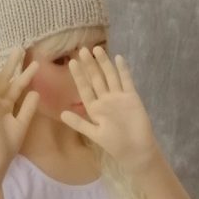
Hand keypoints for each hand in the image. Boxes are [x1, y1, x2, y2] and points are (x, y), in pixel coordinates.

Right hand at [0, 47, 40, 167]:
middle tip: (18, 48)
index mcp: (6, 104)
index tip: (37, 63)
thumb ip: (28, 108)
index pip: (17, 86)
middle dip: (10, 64)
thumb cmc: (9, 144)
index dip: (26, 75)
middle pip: (3, 79)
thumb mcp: (22, 123)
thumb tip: (35, 92)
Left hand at [60, 47, 158, 169]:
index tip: (72, 63)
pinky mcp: (131, 97)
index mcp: (95, 109)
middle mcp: (105, 100)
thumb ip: (79, 123)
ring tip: (97, 49)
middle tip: (82, 50)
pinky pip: (126, 80)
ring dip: (104, 63)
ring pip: (110, 76)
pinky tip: (118, 58)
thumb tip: (61, 114)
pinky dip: (123, 70)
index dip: (79, 76)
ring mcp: (119, 97)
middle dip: (90, 65)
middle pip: (96, 79)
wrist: (136, 150)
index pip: (85, 89)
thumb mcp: (94, 134)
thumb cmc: (115, 144)